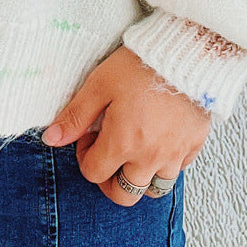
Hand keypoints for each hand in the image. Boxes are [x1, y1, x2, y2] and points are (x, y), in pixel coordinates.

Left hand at [42, 45, 210, 205]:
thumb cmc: (141, 64)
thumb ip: (75, 116)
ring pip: (154, 189)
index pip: (94, 174)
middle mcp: (150, 157)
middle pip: (124, 194)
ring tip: (135, 152)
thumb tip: (50, 139)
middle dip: (110, 182)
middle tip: (108, 156)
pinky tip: (159, 140)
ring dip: (140, 177)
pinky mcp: (195, 144)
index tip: (91, 136)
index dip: (85, 156)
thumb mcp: (99, 85)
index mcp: (123, 143)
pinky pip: (179, 169)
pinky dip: (166, 163)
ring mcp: (175, 153)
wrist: (187, 52)